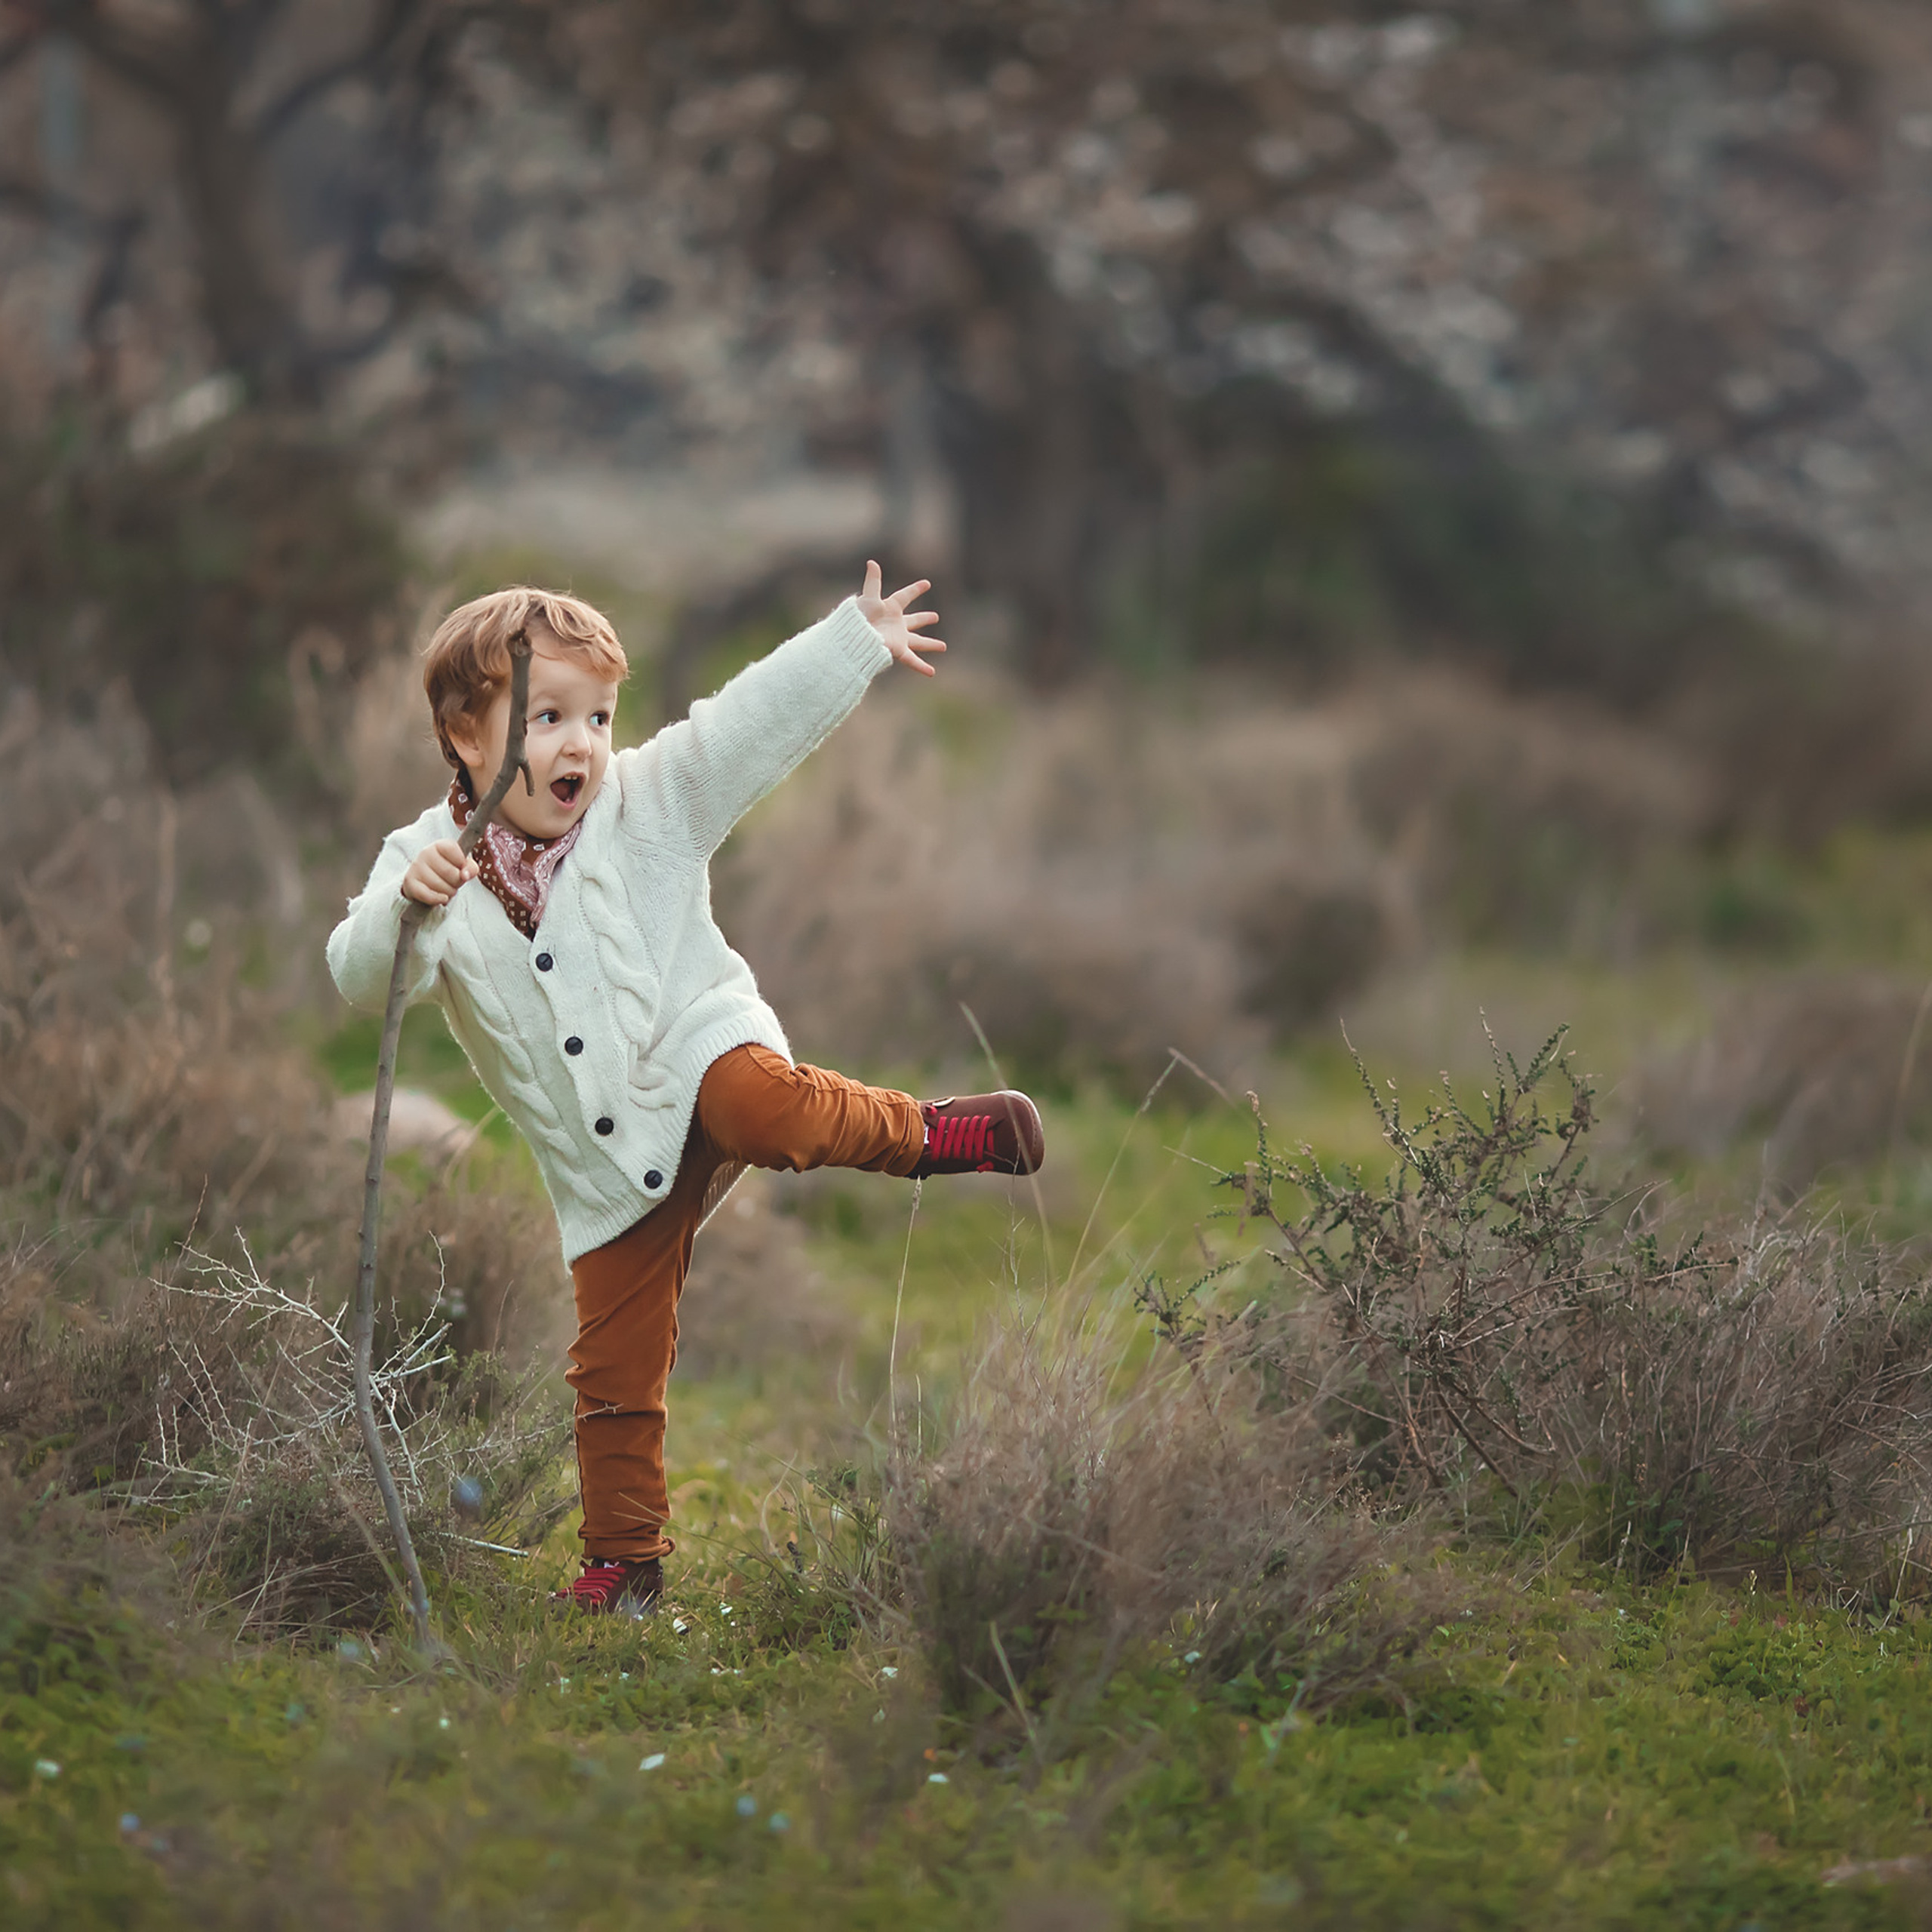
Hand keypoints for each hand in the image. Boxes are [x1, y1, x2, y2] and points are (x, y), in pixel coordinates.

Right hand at [401, 837, 477, 906]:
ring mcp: (416, 866)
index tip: (460, 869)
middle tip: (453, 883)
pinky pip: (427, 895)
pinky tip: (442, 898)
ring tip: (445, 889)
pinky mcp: (409, 882)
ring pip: (441, 886)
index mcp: (440, 845)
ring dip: (448, 893)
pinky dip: (438, 899)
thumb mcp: (462, 867)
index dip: (462, 865)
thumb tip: (465, 875)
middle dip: (457, 883)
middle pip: (451, 873)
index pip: (455, 853)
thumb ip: (471, 868)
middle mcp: (426, 852)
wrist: (424, 883)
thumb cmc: (446, 872)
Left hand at [858, 560, 945, 675]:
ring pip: (918, 641)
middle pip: (913, 621)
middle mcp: (895, 624)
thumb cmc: (858, 617)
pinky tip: (932, 673)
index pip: (905, 596)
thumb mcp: (868, 597)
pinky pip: (912, 660)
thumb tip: (871, 561)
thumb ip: (873, 581)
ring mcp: (898, 638)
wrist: (853, 636)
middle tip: (935, 617)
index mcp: (890, 608)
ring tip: (943, 647)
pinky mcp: (897, 650)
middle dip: (924, 619)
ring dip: (930, 644)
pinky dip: (921, 667)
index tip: (927, 583)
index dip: (915, 589)